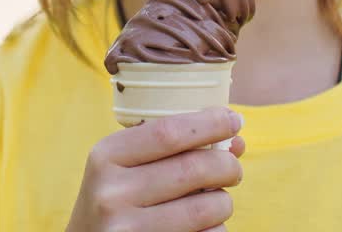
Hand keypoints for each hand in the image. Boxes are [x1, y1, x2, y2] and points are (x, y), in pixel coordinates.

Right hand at [66, 107, 246, 231]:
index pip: (168, 132)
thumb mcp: (125, 167)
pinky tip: (204, 226)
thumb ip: (173, 149)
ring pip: (206, 208)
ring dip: (224, 202)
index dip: (210, 124)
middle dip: (227, 165)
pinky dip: (216, 229)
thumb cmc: (115, 200)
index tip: (234, 121)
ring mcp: (128, 230)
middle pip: (193, 168)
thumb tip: (236, 141)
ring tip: (217, 201)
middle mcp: (112, 194)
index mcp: (106, 157)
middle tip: (233, 169)